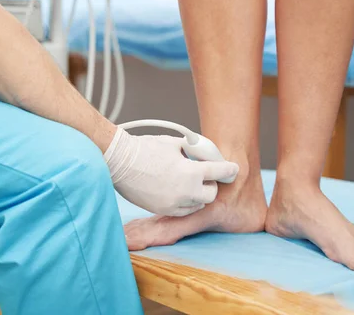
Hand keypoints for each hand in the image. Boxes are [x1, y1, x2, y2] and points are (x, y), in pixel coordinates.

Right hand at [104, 127, 238, 215]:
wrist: (120, 162)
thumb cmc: (145, 149)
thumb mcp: (174, 143)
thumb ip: (192, 150)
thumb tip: (201, 152)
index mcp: (192, 172)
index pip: (220, 172)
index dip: (229, 169)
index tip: (233, 169)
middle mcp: (186, 191)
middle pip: (211, 194)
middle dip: (211, 185)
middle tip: (205, 178)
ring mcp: (174, 203)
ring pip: (197, 205)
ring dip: (197, 195)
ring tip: (188, 184)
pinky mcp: (163, 210)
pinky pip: (182, 210)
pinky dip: (184, 202)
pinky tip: (178, 192)